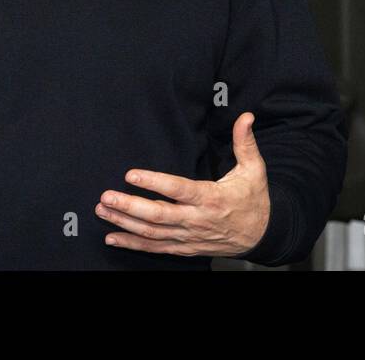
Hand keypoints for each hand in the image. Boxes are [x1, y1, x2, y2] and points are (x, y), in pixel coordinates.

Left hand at [95, 112, 270, 256]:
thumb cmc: (254, 199)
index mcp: (211, 198)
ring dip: (124, 223)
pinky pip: (155, 248)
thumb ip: (245, 142)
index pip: (178, 190)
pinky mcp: (185, 248)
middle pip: (158, 215)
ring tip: (102, 211)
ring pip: (152, 232)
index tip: (132, 174)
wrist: (262, 235)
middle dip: (129, 206)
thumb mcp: (254, 169)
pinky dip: (133, 244)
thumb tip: (245, 116)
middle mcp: (196, 219)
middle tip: (106, 197)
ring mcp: (188, 236)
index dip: (154, 182)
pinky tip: (112, 237)